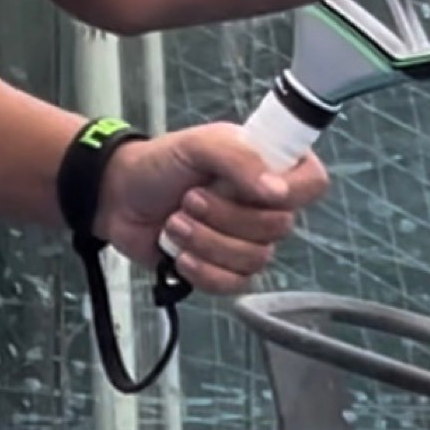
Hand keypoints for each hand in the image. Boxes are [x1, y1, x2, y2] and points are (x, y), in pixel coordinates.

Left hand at [96, 126, 328, 293]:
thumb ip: (239, 158)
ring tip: (175, 223)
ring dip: (207, 242)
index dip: (294, 192)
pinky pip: (234, 285)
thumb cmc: (159, 164)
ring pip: (254, 259)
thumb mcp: (198, 144)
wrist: (117, 197)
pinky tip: (179, 255)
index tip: (259, 191)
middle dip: (227, 217)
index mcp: (268, 166)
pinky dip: (204, 271)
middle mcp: (263, 205)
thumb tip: (276, 192)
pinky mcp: (223, 269)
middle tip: (190, 199)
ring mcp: (245, 239)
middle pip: (279, 228)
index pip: (312, 183)